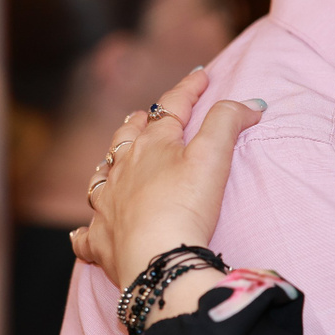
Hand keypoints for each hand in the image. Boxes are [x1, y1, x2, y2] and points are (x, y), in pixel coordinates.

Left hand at [71, 69, 263, 288]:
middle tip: (148, 116)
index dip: (188, 88)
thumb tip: (251, 104)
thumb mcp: (214, 157)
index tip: (201, 75)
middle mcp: (121, 169)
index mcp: (151, 145)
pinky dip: (86, 229)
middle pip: (127, 137)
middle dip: (140, 122)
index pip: (171, 107)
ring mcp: (106, 205)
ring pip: (102, 177)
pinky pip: (86, 233)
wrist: (157, 260)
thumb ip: (229, 122)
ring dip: (109, 165)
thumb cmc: (185, 205)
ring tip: (113, 160)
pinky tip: (83, 230)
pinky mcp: (101, 241)